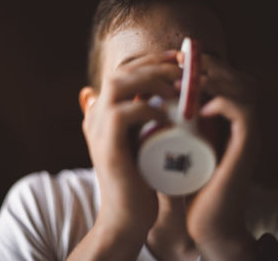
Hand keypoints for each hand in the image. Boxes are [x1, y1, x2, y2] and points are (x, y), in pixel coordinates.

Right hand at [82, 51, 181, 234]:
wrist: (127, 217)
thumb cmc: (140, 181)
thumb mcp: (142, 144)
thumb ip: (145, 124)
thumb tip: (158, 103)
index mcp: (103, 112)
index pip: (122, 72)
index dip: (149, 61)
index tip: (177, 61)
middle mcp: (96, 115)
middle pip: (121, 72)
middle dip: (154, 64)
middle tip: (182, 70)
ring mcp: (97, 129)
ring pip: (119, 84)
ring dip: (151, 80)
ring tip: (177, 90)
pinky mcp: (106, 145)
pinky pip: (123, 113)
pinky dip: (147, 109)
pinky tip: (168, 116)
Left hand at [185, 54, 258, 260]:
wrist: (204, 218)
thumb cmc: (187, 181)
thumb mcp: (176, 144)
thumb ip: (169, 123)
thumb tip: (142, 98)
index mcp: (227, 119)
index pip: (225, 77)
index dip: (202, 63)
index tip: (172, 59)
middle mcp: (241, 122)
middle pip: (237, 76)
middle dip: (207, 65)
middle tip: (178, 63)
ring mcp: (246, 133)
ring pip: (243, 88)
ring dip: (213, 79)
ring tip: (183, 82)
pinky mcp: (247, 147)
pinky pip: (244, 112)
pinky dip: (222, 103)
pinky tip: (199, 108)